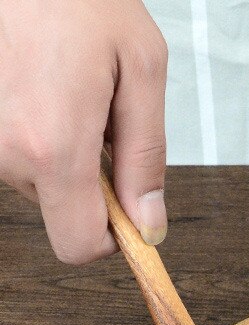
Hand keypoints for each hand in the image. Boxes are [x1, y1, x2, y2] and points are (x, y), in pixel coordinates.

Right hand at [0, 0, 167, 263]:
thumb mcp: (141, 69)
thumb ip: (146, 157)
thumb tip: (149, 224)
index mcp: (52, 147)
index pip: (78, 245)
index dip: (110, 238)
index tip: (127, 212)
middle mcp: (3, 150)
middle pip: (60, 207)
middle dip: (88, 176)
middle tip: (97, 112)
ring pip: (34, 176)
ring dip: (58, 145)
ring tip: (64, 84)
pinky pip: (10, 147)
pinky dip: (32, 128)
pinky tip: (38, 83)